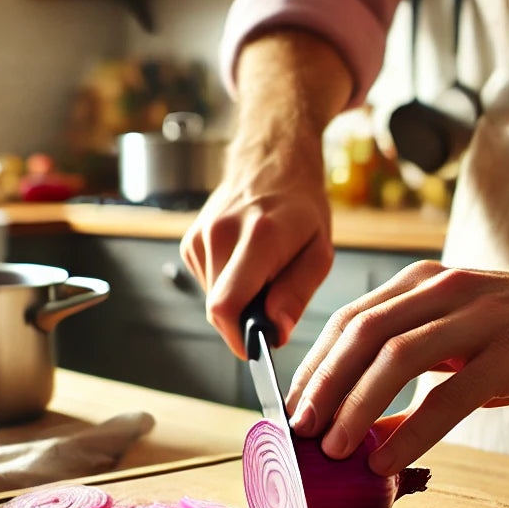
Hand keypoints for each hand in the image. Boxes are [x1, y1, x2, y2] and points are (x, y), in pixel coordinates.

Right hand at [180, 30, 352, 357]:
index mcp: (257, 237)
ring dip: (239, 300)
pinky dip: (228, 283)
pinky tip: (245, 260)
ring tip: (263, 270)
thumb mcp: (318, 251)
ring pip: (213, 299)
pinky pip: (208, 283)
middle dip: (246, 321)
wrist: (272, 160)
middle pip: (219, 310)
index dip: (240, 339)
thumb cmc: (301, 207)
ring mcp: (200, 236)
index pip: (227, 307)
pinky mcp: (190, 241)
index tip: (259, 348)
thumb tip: (273, 334)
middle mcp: (220, 234)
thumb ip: (296, 294)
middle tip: (274, 301)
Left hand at [286, 260, 508, 474]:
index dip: (315, 363)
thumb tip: (373, 426)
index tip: (293, 406)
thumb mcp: (464, 335)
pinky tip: (388, 461)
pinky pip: (449, 396)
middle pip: (362, 334)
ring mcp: (478, 318)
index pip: (352, 320)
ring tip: (333, 450)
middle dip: (322, 385)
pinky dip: (411, 431)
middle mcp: (443, 290)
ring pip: (396, 358)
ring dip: (356, 407)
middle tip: (300, 430)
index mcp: (424, 283)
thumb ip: (421, 367)